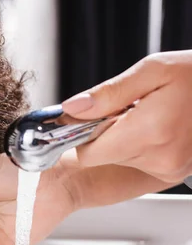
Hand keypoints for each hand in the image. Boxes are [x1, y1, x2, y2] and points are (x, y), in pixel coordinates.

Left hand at [62, 50, 191, 182]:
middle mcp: (160, 158)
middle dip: (105, 132)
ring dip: (123, 138)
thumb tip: (71, 109)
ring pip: (118, 160)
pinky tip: (156, 127)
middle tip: (126, 108)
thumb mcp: (152, 71)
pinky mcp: (174, 173)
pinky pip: (138, 162)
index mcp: (150, 131)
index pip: (88, 153)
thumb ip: (107, 94)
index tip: (90, 115)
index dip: (83, 132)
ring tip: (146, 115)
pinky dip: (139, 146)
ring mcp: (169, 169)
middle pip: (102, 156)